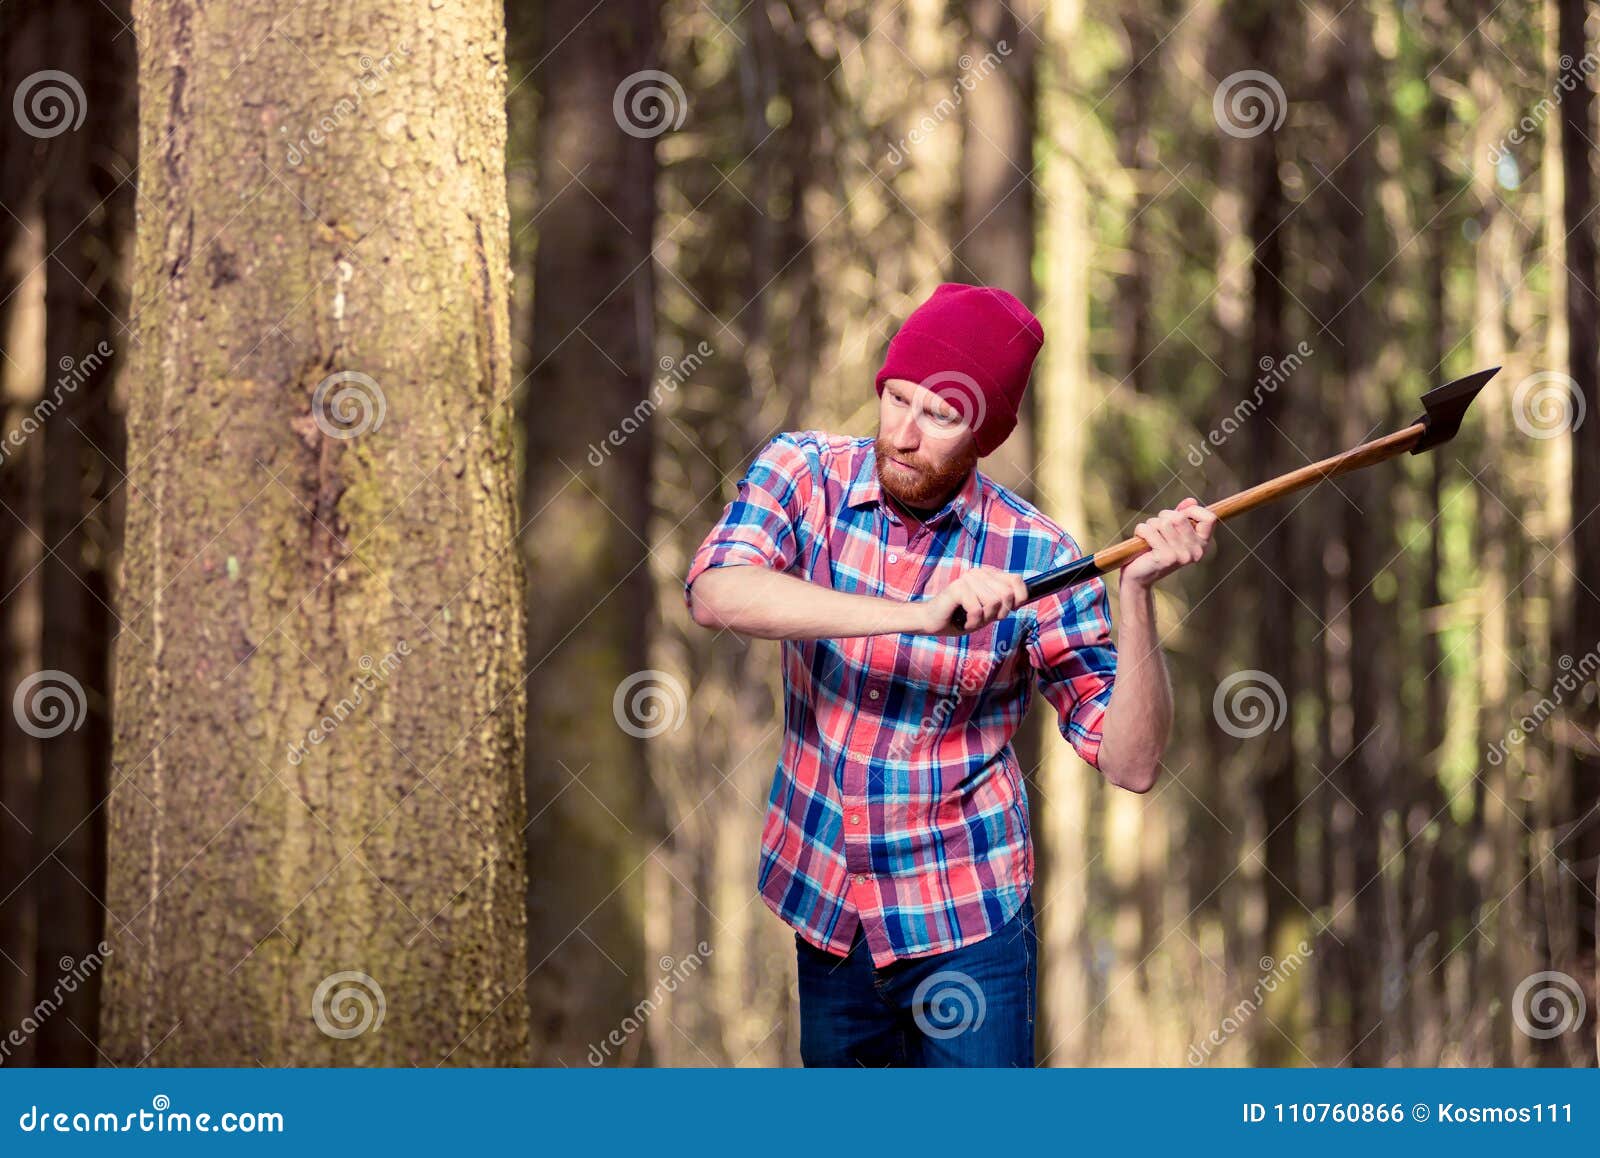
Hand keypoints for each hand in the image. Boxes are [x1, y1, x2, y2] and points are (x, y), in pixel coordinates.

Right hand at [911, 564, 1027, 634]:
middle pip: (1007, 594)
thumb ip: (1005, 602)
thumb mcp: (989, 611)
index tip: (1002, 611)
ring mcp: (968, 578)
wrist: (932, 621)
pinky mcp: (958, 588)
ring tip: (971, 618)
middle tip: (982, 617)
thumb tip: (1024, 597)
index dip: (1017, 600)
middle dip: (997, 613)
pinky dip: (972, 622)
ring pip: (994, 603)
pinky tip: (963, 621)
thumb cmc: (960, 617)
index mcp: (988, 574)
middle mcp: (979, 572)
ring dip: (983, 619)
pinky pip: (978, 610)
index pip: (1017, 580)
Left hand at [1120, 497, 1217, 587]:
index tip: (1179, 515)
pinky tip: (1140, 540)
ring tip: (1149, 536)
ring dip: (1150, 524)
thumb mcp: (1171, 531)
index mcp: (1202, 544)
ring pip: (1163, 522)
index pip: (1209, 518)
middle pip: (1180, 517)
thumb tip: (1191, 501)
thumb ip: (1183, 515)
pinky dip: (1140, 531)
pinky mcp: (1166, 558)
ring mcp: (1182, 555)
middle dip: (1163, 517)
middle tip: (1157, 528)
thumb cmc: (1155, 550)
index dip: (1192, 511)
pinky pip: (1149, 530)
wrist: (1140, 577)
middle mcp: (1196, 551)